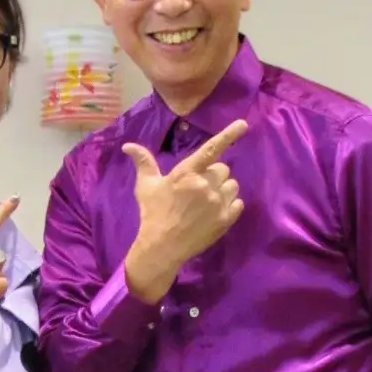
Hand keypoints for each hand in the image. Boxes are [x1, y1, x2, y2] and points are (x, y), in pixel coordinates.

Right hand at [123, 119, 248, 301]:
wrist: (162, 247)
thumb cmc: (153, 214)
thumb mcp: (146, 186)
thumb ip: (143, 162)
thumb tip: (128, 146)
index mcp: (187, 173)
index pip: (211, 149)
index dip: (229, 134)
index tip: (243, 124)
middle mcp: (205, 184)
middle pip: (223, 169)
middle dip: (214, 175)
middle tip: (199, 188)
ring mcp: (217, 203)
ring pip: (232, 185)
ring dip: (223, 189)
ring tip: (208, 201)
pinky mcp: (225, 219)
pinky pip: (238, 203)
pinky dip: (230, 205)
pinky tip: (215, 212)